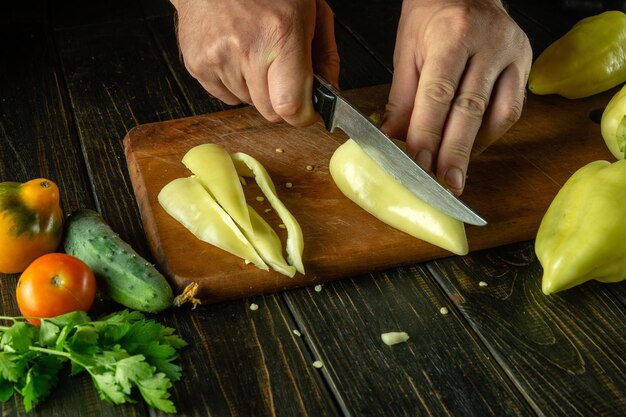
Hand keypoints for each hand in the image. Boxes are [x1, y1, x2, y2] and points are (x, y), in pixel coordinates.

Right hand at [171, 0, 338, 126]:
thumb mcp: (311, 9)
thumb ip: (325, 55)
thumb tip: (329, 92)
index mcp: (281, 35)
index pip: (291, 107)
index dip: (303, 115)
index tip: (308, 109)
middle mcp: (247, 50)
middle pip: (270, 112)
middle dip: (281, 100)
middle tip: (281, 72)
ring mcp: (218, 59)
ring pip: (248, 103)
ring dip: (257, 88)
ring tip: (254, 52)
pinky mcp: (197, 65)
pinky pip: (226, 96)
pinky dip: (235, 83)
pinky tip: (236, 54)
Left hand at [380, 0, 531, 194]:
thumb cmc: (432, 16)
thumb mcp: (407, 50)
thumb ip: (402, 97)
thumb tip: (390, 138)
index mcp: (453, 34)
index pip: (439, 92)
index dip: (428, 132)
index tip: (419, 163)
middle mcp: (490, 42)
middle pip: (471, 108)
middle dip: (455, 151)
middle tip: (445, 183)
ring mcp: (513, 53)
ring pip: (499, 113)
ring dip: (475, 148)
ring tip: (456, 172)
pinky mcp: (526, 64)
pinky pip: (511, 109)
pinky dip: (490, 134)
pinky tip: (473, 149)